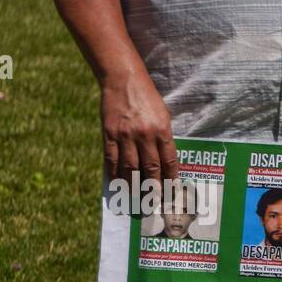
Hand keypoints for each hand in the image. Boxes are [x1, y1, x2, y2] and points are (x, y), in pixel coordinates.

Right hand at [100, 71, 178, 187]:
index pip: (169, 162)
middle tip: (154, 202)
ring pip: (131, 167)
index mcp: (162, 131)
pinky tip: (117, 183)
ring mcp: (125, 135)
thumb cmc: (147, 98)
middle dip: (154, 188)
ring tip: (137, 198)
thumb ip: (165, 137)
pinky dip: (115, 173)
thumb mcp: (164, 115)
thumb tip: (166, 162)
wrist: (123, 79)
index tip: (171, 192)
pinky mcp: (109, 133)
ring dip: (134, 185)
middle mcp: (145, 135)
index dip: (170, 179)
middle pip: (151, 169)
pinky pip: (112, 158)